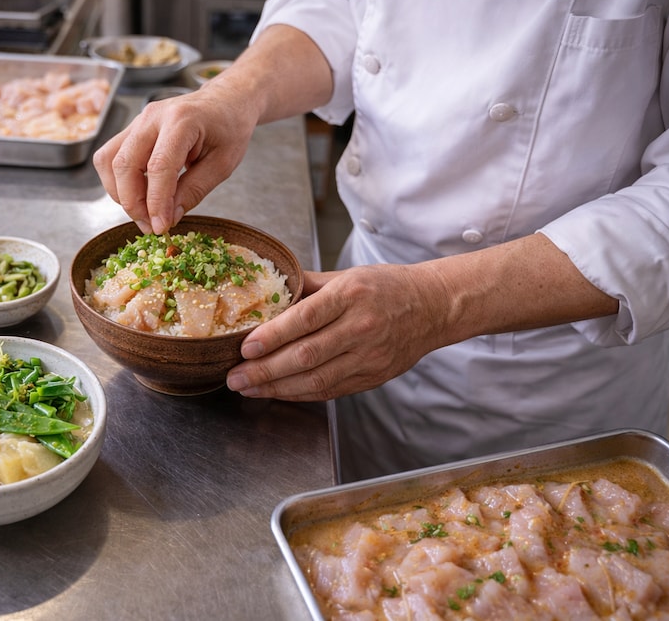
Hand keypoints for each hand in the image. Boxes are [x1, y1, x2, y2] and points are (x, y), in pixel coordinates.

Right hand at [92, 82, 259, 233]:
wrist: (225, 101)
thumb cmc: (229, 128)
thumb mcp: (222, 164)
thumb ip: (194, 190)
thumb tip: (167, 217)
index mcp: (182, 120)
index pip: (159, 166)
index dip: (156, 201)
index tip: (160, 227)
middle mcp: (153, 117)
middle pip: (124, 163)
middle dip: (132, 202)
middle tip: (150, 225)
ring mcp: (138, 121)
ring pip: (108, 160)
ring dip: (120, 193)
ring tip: (144, 212)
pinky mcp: (131, 129)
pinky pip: (110, 157)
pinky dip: (118, 182)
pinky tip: (139, 194)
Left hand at [225, 234, 618, 401]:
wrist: (434, 307)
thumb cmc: (386, 286)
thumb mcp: (346, 274)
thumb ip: (306, 285)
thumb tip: (267, 289)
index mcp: (351, 294)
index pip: (305, 319)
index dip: (272, 336)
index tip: (244, 347)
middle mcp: (361, 326)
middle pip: (306, 355)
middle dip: (265, 370)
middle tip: (234, 376)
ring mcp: (369, 355)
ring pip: (316, 379)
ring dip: (277, 388)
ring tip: (248, 389)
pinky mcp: (374, 376)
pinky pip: (331, 390)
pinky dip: (300, 394)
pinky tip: (278, 393)